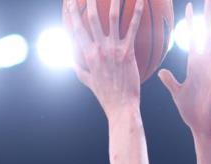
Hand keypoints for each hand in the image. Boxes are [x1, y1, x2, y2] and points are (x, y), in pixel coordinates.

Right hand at [65, 0, 143, 118]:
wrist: (121, 107)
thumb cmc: (106, 95)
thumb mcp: (88, 81)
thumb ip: (78, 68)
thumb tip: (70, 61)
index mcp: (87, 55)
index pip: (75, 28)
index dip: (71, 12)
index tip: (69, 0)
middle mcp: (98, 49)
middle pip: (91, 18)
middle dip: (89, 0)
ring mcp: (112, 50)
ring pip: (112, 18)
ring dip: (114, 0)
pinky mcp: (127, 52)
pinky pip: (132, 28)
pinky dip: (136, 12)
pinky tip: (141, 0)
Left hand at [158, 0, 210, 138]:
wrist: (201, 125)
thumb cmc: (191, 110)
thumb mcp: (177, 92)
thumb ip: (170, 80)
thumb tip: (161, 71)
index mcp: (195, 65)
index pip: (193, 38)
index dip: (191, 24)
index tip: (189, 7)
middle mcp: (206, 64)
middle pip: (208, 34)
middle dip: (209, 16)